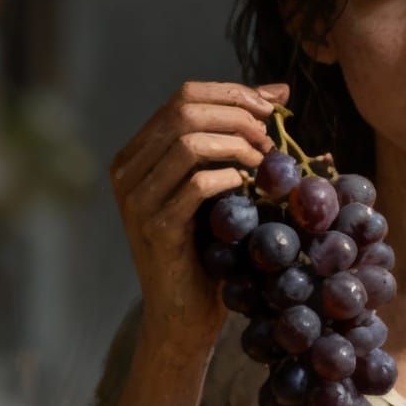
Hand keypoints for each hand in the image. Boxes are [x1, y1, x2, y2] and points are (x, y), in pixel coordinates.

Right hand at [109, 80, 289, 349]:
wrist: (185, 315)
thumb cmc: (211, 248)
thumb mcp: (225, 185)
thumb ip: (240, 138)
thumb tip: (278, 90)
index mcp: (139, 152)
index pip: (184, 95)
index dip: (234, 93)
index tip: (274, 109)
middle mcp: (127, 169)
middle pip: (185, 110)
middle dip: (239, 116)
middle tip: (272, 141)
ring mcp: (136, 199)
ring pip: (188, 143)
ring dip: (239, 146)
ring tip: (267, 165)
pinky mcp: (154, 228)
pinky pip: (196, 186)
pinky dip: (232, 179)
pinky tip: (253, 189)